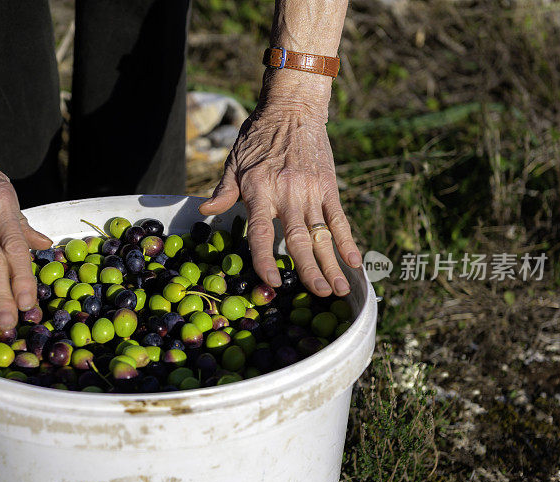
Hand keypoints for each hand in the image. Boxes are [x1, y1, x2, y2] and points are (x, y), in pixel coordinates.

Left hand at [200, 90, 360, 296]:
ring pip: (321, 234)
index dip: (265, 260)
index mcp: (259, 191)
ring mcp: (310, 191)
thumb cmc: (257, 136)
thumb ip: (223, 190)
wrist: (292, 108)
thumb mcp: (234, 161)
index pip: (259, 233)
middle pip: (297, 239)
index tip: (271, 282)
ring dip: (331, 264)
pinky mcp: (328, 186)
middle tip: (319, 295)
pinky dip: (347, 241)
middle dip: (309, 270)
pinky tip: (354, 262)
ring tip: (340, 290)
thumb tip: (205, 211)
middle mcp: (286, 194)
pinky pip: (338, 218)